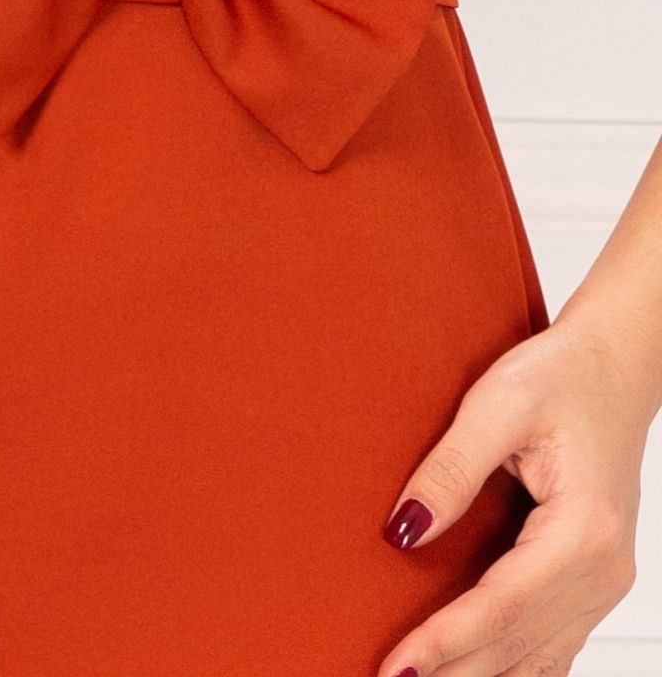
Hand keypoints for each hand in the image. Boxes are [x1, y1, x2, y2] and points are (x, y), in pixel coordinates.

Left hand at [376, 312, 648, 675]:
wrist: (616, 365)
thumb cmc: (563, 374)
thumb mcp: (499, 401)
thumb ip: (452, 467)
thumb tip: (405, 529)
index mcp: (584, 529)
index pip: (503, 607)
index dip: (446, 642)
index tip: (395, 666)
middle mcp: (603, 569)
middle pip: (518, 645)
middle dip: (454, 671)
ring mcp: (602, 580)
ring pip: (536, 657)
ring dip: (478, 673)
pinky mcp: (591, 579)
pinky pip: (550, 642)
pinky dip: (508, 663)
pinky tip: (467, 667)